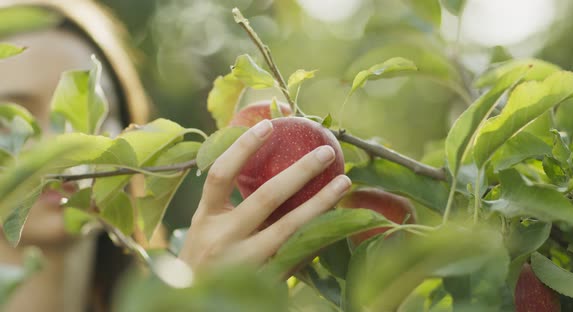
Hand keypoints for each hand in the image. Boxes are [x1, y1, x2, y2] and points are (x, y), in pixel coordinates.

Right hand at [178, 120, 350, 271]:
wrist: (196, 305)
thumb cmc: (205, 259)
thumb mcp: (207, 228)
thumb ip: (229, 203)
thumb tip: (267, 160)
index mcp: (205, 219)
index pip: (221, 176)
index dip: (242, 148)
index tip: (269, 126)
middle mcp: (222, 240)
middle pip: (265, 198)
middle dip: (300, 171)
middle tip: (326, 152)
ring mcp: (245, 264)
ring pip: (290, 229)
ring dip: (321, 203)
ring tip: (344, 183)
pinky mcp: (265, 283)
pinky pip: (298, 254)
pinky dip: (318, 235)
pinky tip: (339, 221)